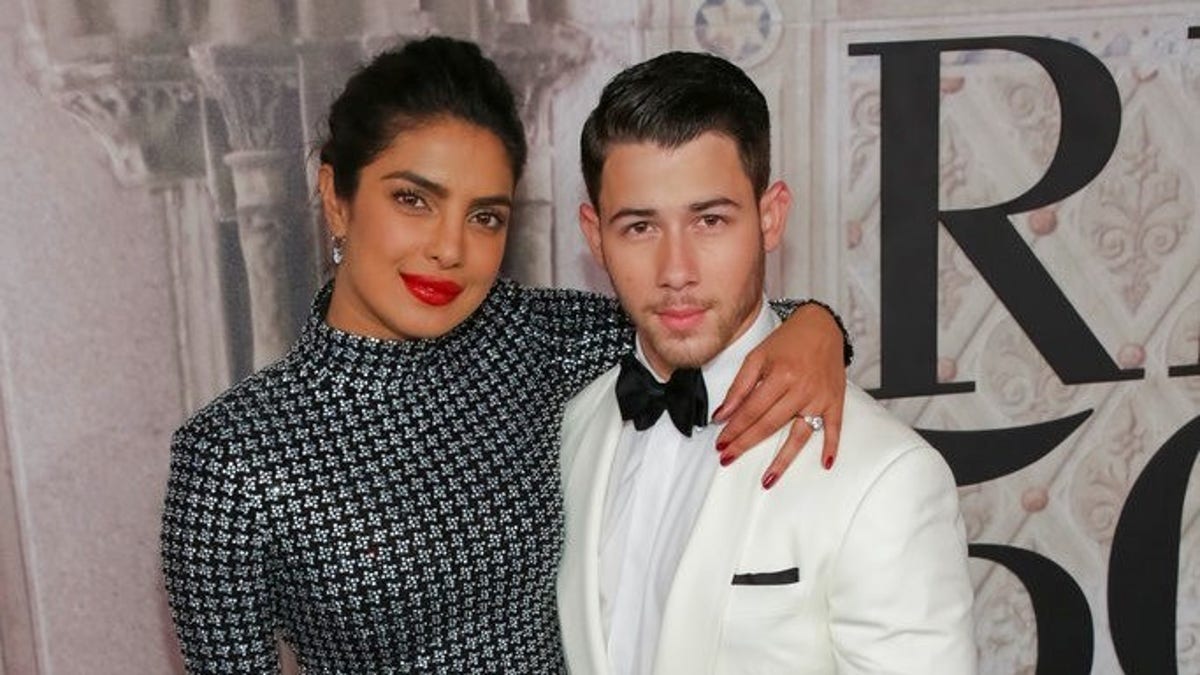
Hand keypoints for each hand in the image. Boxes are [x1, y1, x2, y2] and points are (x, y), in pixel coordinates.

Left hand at [713, 302, 846, 487]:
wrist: (822, 326)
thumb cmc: (787, 341)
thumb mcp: (757, 356)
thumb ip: (739, 387)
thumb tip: (721, 415)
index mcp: (780, 375)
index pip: (751, 411)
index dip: (734, 429)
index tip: (720, 443)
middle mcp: (800, 389)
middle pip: (769, 425)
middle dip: (746, 444)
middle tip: (728, 458)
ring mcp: (819, 398)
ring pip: (799, 436)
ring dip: (782, 460)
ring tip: (767, 479)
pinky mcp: (835, 402)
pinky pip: (834, 429)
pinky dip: (831, 447)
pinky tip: (825, 464)